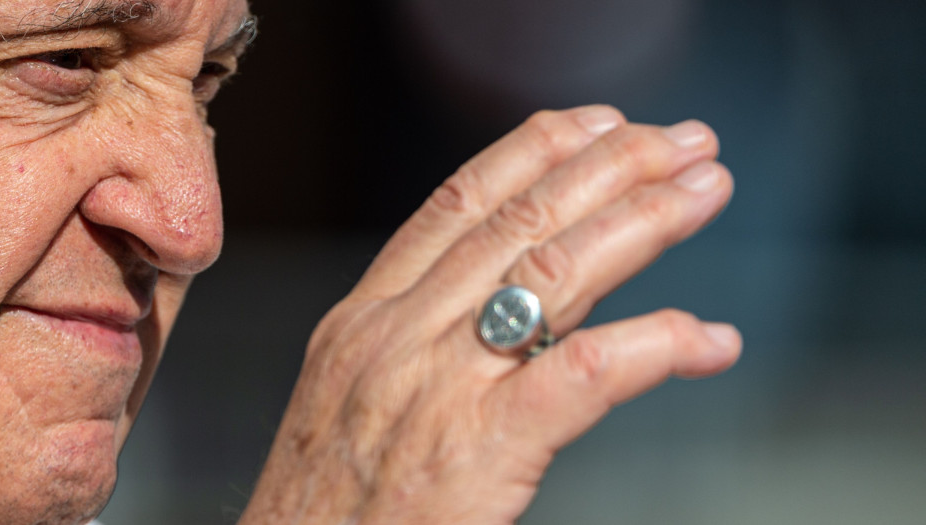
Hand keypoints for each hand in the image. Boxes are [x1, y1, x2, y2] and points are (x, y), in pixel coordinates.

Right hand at [239, 106, 741, 523]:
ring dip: (643, 222)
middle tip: (680, 143)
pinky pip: (585, 373)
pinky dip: (657, 344)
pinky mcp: (481, 450)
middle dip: (611, 167)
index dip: (535, 152)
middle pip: (519, 221)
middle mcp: (397, 335)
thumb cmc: (325, 511)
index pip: (456, 204)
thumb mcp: (345, 397)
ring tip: (703, 194)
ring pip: (555, 273)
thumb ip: (408, 341)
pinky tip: (705, 340)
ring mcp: (437, 387)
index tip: (597, 124)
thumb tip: (492, 305)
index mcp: (363, 319)